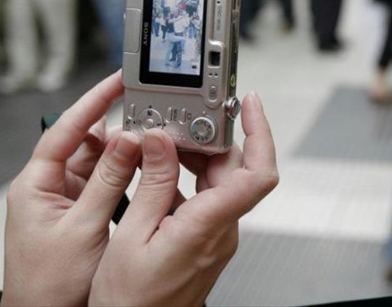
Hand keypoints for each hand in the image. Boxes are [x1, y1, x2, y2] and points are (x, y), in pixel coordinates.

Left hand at [2, 71, 141, 306]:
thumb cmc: (48, 287)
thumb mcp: (82, 228)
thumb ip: (107, 181)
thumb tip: (129, 142)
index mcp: (37, 185)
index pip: (65, 130)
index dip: (92, 102)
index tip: (117, 82)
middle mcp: (53, 186)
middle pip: (88, 142)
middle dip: (118, 130)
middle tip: (148, 118)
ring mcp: (71, 198)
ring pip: (103, 162)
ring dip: (127, 154)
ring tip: (153, 144)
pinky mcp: (87, 210)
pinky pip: (110, 181)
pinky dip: (129, 174)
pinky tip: (146, 172)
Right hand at [89, 92, 278, 306]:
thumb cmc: (132, 302)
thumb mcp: (131, 236)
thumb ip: (152, 184)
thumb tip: (160, 141)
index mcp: (209, 225)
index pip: (258, 173)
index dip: (261, 132)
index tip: (248, 105)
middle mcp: (223, 229)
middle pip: (234, 167)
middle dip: (209, 137)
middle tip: (179, 121)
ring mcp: (218, 234)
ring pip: (220, 179)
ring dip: (195, 155)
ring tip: (163, 143)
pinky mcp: (208, 238)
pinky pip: (207, 195)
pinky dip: (187, 176)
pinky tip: (160, 171)